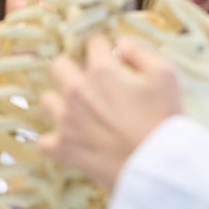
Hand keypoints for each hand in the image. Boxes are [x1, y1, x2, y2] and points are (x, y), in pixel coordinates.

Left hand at [39, 35, 182, 187]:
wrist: (159, 165)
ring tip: (78, 111)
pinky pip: (43, 141)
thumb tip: (120, 44)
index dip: (103, 47)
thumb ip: (140, 53)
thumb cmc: (165, 119)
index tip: (109, 57)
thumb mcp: (164, 75)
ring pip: (46, 100)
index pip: (92, 43)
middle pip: (58, 66)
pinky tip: (68, 140)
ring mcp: (67, 121)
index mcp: (102, 71)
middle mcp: (78, 92)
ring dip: (60, 102)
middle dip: (72, 68)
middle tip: (89, 81)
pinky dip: (54, 141)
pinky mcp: (64, 149)